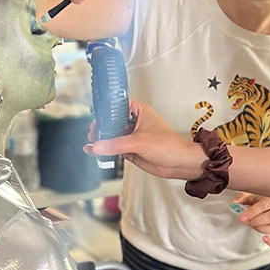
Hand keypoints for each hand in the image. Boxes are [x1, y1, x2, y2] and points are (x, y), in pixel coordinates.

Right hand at [87, 100, 205, 180]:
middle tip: (92, 132)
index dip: (107, 108)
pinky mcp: (130, 149)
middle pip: (112, 121)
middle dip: (101, 127)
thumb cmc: (169, 145)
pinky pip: (114, 148)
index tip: (95, 114)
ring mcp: (132, 136)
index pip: (118, 105)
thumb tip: (97, 145)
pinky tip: (96, 151)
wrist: (179, 163)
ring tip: (91, 141)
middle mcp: (135, 122)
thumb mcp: (140, 142)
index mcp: (139, 111)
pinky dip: (106, 150)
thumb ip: (117, 144)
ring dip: (102, 139)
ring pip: (112, 136)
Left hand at [233, 193, 269, 247]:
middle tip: (247, 222)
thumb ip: (245, 198)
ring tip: (253, 226)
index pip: (267, 204)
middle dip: (257, 221)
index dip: (253, 212)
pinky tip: (265, 239)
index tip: (243, 217)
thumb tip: (235, 203)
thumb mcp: (256, 195)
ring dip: (263, 229)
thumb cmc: (268, 199)